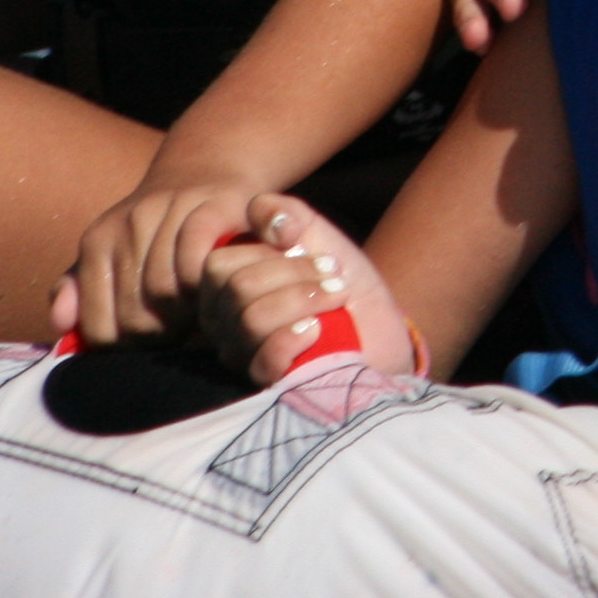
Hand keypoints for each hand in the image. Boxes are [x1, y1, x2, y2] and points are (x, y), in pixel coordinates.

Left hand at [50, 182, 261, 346]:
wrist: (205, 172)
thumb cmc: (159, 230)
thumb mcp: (112, 257)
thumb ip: (82, 293)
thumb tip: (60, 322)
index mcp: (96, 243)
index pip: (99, 329)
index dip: (126, 349)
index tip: (147, 342)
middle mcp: (126, 225)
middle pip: (134, 318)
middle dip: (160, 335)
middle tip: (179, 329)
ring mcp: (167, 212)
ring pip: (164, 293)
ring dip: (186, 314)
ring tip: (196, 310)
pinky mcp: (210, 208)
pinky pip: (195, 266)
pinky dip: (203, 284)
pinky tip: (212, 285)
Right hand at [196, 196, 415, 384]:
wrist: (379, 328)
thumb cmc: (339, 281)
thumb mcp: (318, 235)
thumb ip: (287, 213)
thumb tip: (273, 225)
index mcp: (226, 283)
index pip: (219, 263)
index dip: (268, 251)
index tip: (310, 249)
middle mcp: (222, 320)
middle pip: (238, 288)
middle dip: (295, 274)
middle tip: (332, 277)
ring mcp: (240, 354)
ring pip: (251, 320)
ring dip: (303, 301)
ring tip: (334, 299)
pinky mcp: (265, 384)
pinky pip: (263, 359)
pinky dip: (295, 338)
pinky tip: (319, 330)